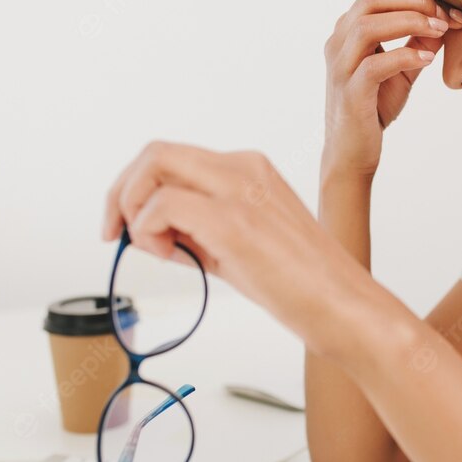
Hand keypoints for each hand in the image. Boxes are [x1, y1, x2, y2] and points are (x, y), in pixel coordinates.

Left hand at [101, 141, 399, 361]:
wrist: (347, 309)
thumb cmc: (304, 287)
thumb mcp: (242, 249)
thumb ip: (198, 233)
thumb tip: (148, 233)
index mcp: (250, 169)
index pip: (174, 158)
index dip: (136, 188)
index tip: (125, 226)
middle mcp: (244, 168)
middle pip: (156, 152)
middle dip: (121, 192)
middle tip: (114, 233)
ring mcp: (240, 190)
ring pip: (154, 165)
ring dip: (133, 207)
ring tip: (153, 249)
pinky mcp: (234, 221)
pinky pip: (163, 205)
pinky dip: (149, 229)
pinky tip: (169, 256)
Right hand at [322, 0, 461, 179]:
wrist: (352, 152)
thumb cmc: (374, 108)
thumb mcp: (402, 70)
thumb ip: (418, 43)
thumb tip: (444, 21)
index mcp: (348, 32)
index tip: (450, 12)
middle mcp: (338, 43)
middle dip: (415, 1)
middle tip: (446, 17)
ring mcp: (340, 67)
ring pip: (367, 26)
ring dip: (410, 22)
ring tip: (441, 32)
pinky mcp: (349, 93)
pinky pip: (374, 65)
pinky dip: (404, 56)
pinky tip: (427, 61)